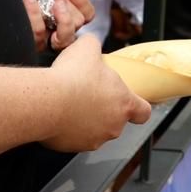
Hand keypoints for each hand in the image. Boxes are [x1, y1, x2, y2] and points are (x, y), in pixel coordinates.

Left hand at [12, 0, 94, 50]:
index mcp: (66, 13)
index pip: (87, 16)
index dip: (83, 3)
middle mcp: (58, 29)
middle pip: (77, 26)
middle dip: (66, 5)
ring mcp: (44, 39)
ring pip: (63, 38)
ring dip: (58, 15)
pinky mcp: (28, 43)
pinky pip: (39, 35)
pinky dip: (35, 15)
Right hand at [43, 37, 152, 151]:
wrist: (46, 101)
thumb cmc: (71, 77)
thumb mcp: (87, 47)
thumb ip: (94, 45)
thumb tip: (90, 44)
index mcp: (124, 103)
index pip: (143, 112)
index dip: (139, 107)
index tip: (133, 104)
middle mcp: (113, 126)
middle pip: (115, 120)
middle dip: (104, 109)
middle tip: (88, 95)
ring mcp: (94, 139)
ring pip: (94, 130)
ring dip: (85, 120)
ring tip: (70, 103)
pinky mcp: (73, 147)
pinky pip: (73, 138)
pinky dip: (67, 128)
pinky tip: (58, 113)